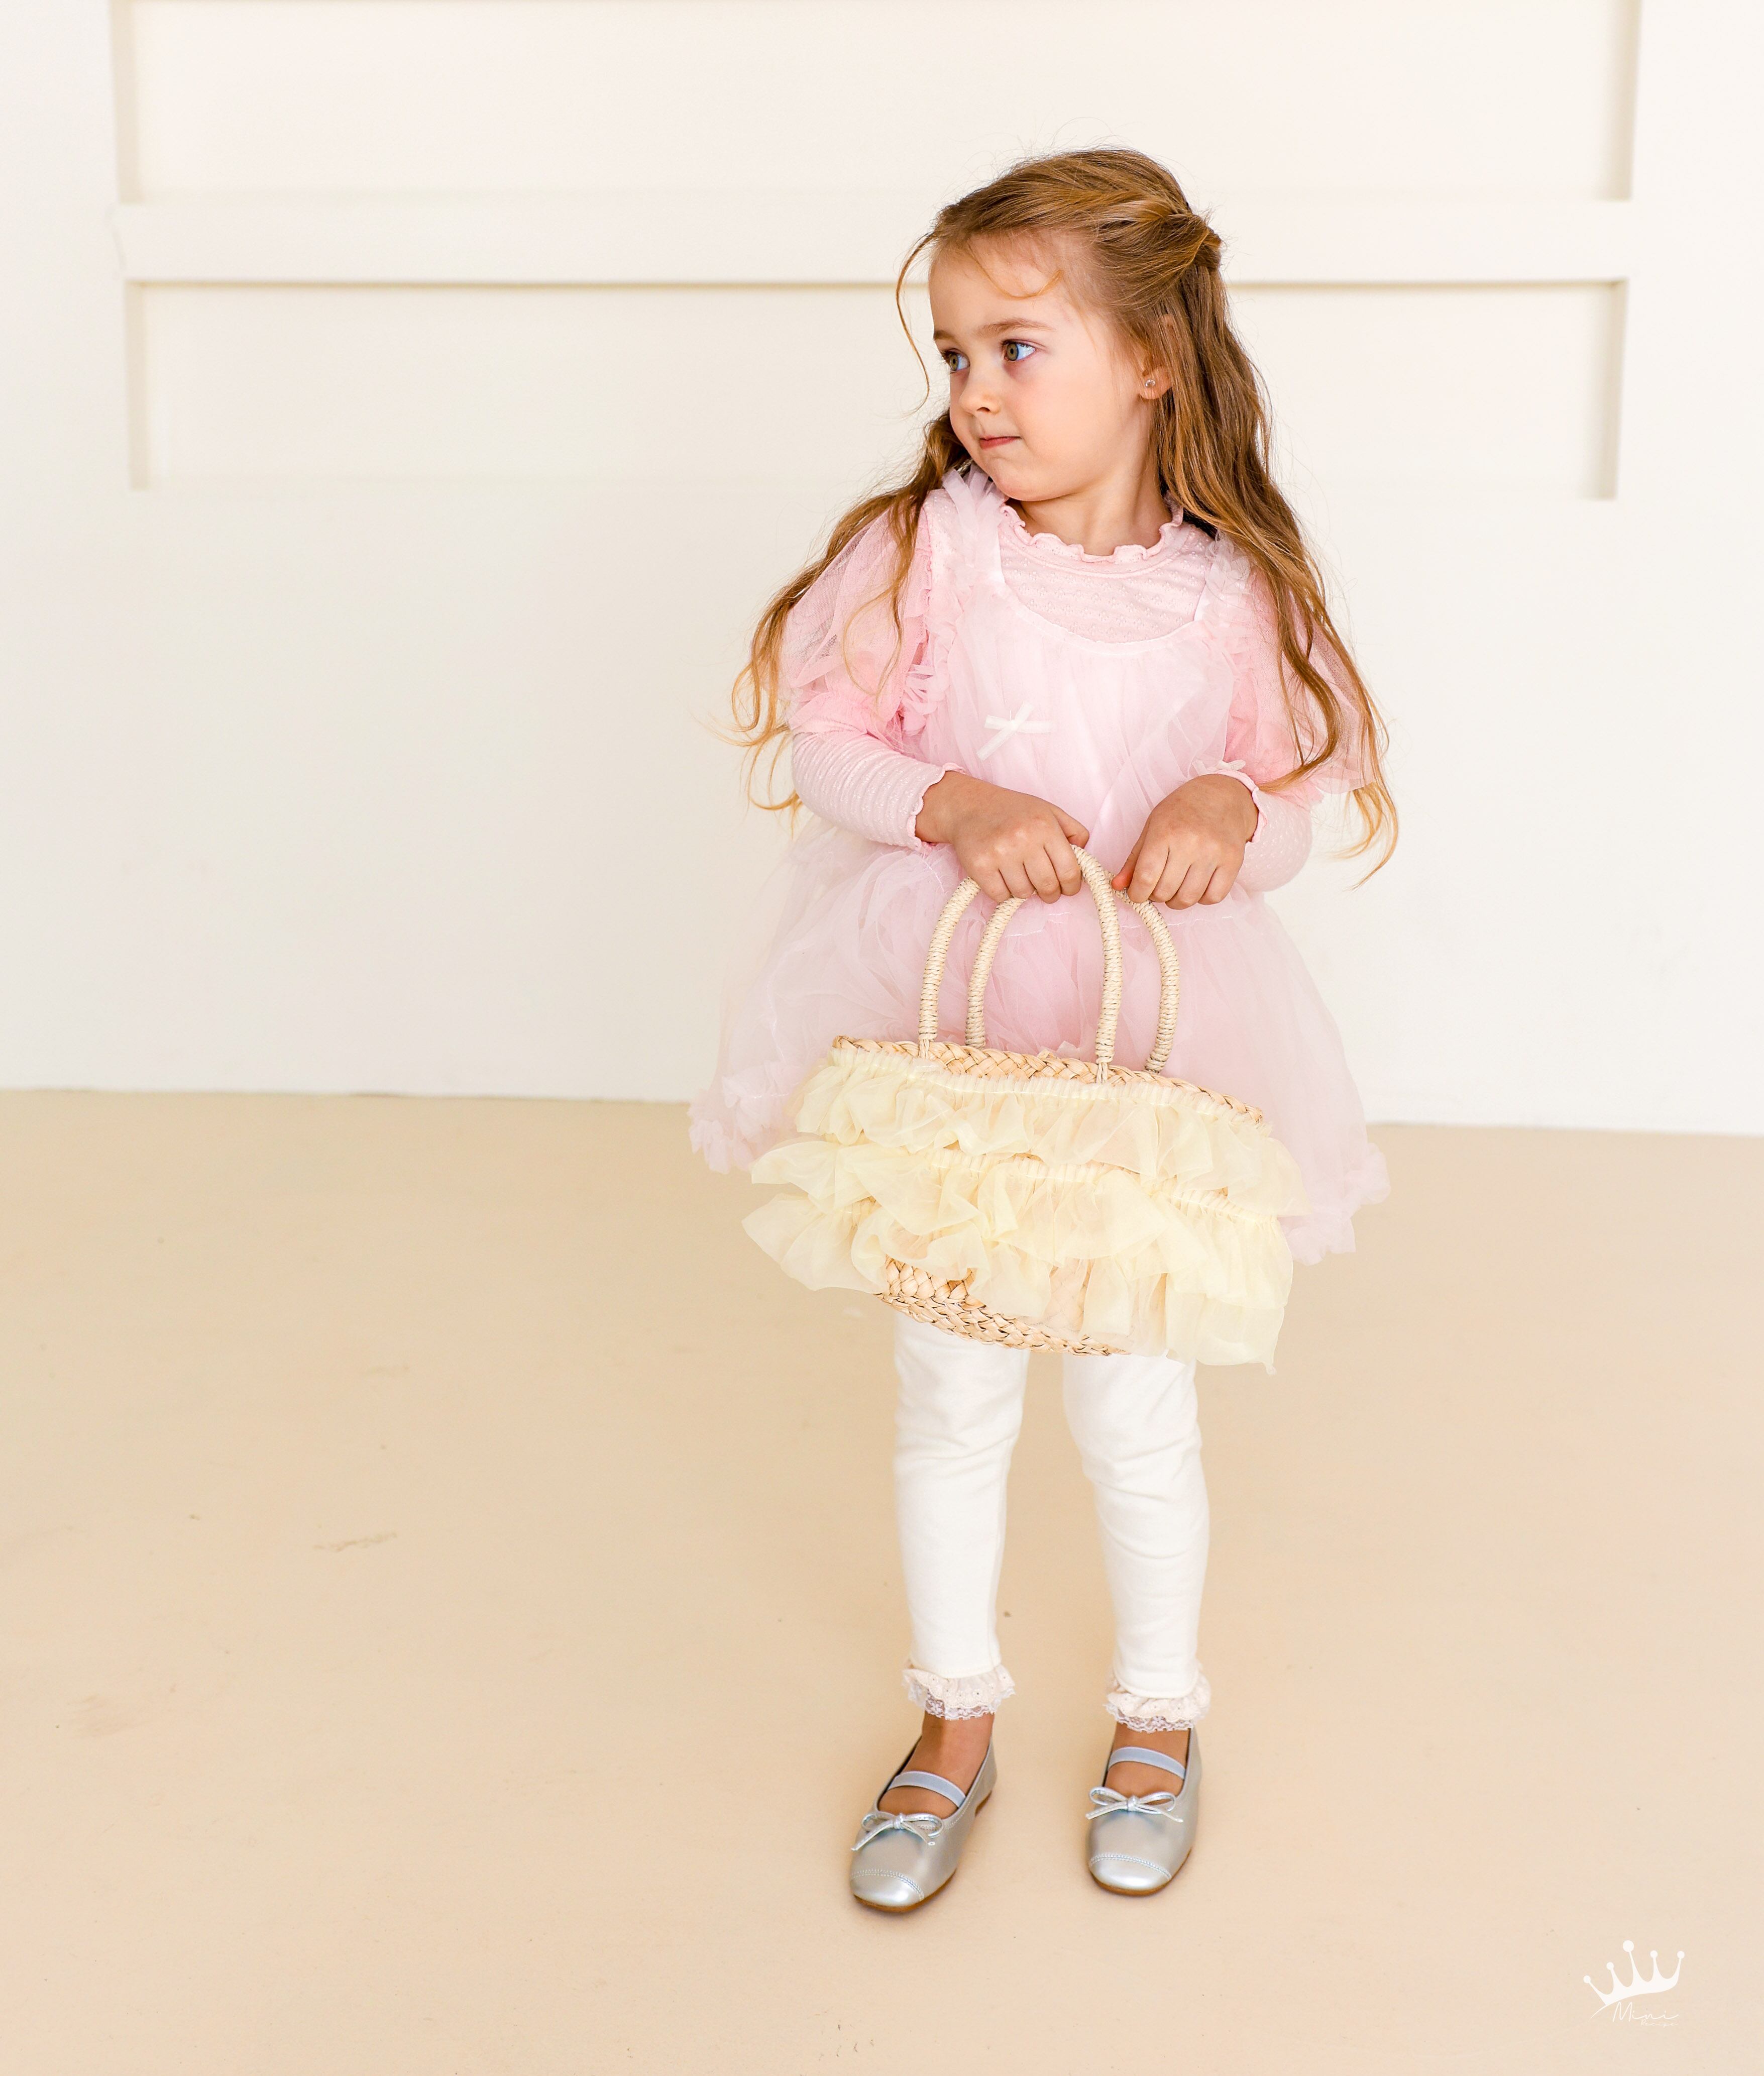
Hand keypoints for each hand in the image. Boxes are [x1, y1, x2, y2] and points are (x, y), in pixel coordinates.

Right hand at [915, 768, 1090, 903]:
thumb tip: (1084, 855)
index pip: (1069, 870)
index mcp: (1044, 826)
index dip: (1072, 886)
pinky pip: (1000, 896)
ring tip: (1020, 877)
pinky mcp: (979, 866)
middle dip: (1050, 893)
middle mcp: (1023, 839)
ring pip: (1023, 894)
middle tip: (1046, 890)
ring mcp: (1000, 853)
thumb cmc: (1011, 810)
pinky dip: (1003, 893)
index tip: (1068, 888)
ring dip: (1025, 891)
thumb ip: (1072, 830)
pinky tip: (1002, 878)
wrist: (967, 806)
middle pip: (1047, 886)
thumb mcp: (1047, 810)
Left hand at [1112, 775, 1258, 907]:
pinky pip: (1213, 898)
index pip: (1145, 877)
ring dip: (1177, 900)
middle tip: (1158, 885)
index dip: (1137, 893)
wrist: (1223, 796)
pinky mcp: (1233, 862)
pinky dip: (1201, 898)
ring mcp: (1214, 853)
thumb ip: (1134, 859)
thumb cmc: (1183, 811)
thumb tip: (1117, 887)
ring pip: (1188, 899)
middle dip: (1156, 896)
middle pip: (1165, 892)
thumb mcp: (1152, 827)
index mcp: (1165, 832)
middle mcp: (1190, 843)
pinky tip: (1197, 884)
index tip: (1137, 893)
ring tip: (1177, 886)